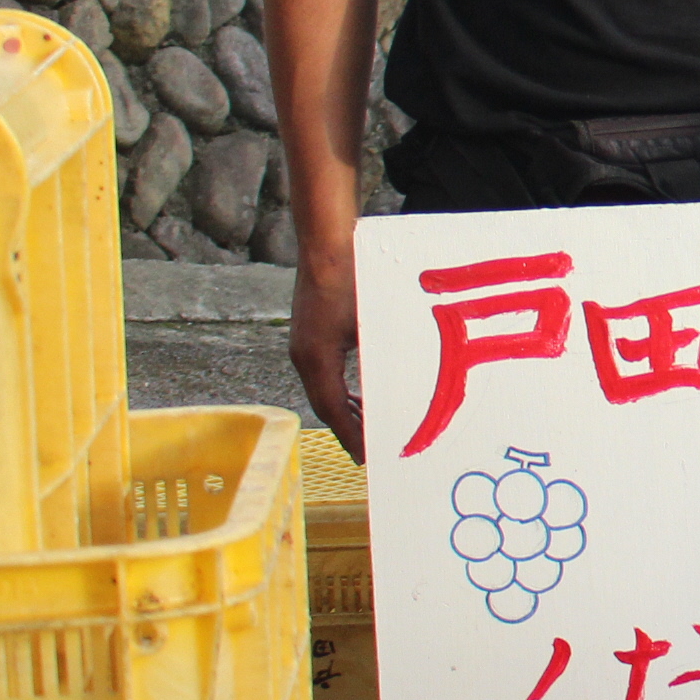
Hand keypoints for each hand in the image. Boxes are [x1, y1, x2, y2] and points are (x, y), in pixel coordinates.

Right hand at [291, 248, 364, 459]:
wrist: (328, 243)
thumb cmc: (353, 279)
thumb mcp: (372, 324)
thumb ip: (380, 359)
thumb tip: (395, 390)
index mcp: (316, 357)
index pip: (331, 409)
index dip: (350, 435)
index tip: (366, 456)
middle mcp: (304, 355)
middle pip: (326, 404)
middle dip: (349, 428)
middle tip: (370, 450)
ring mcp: (305, 344)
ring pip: (324, 389)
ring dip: (346, 409)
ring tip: (369, 427)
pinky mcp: (311, 333)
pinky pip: (325, 372)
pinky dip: (342, 389)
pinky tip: (359, 394)